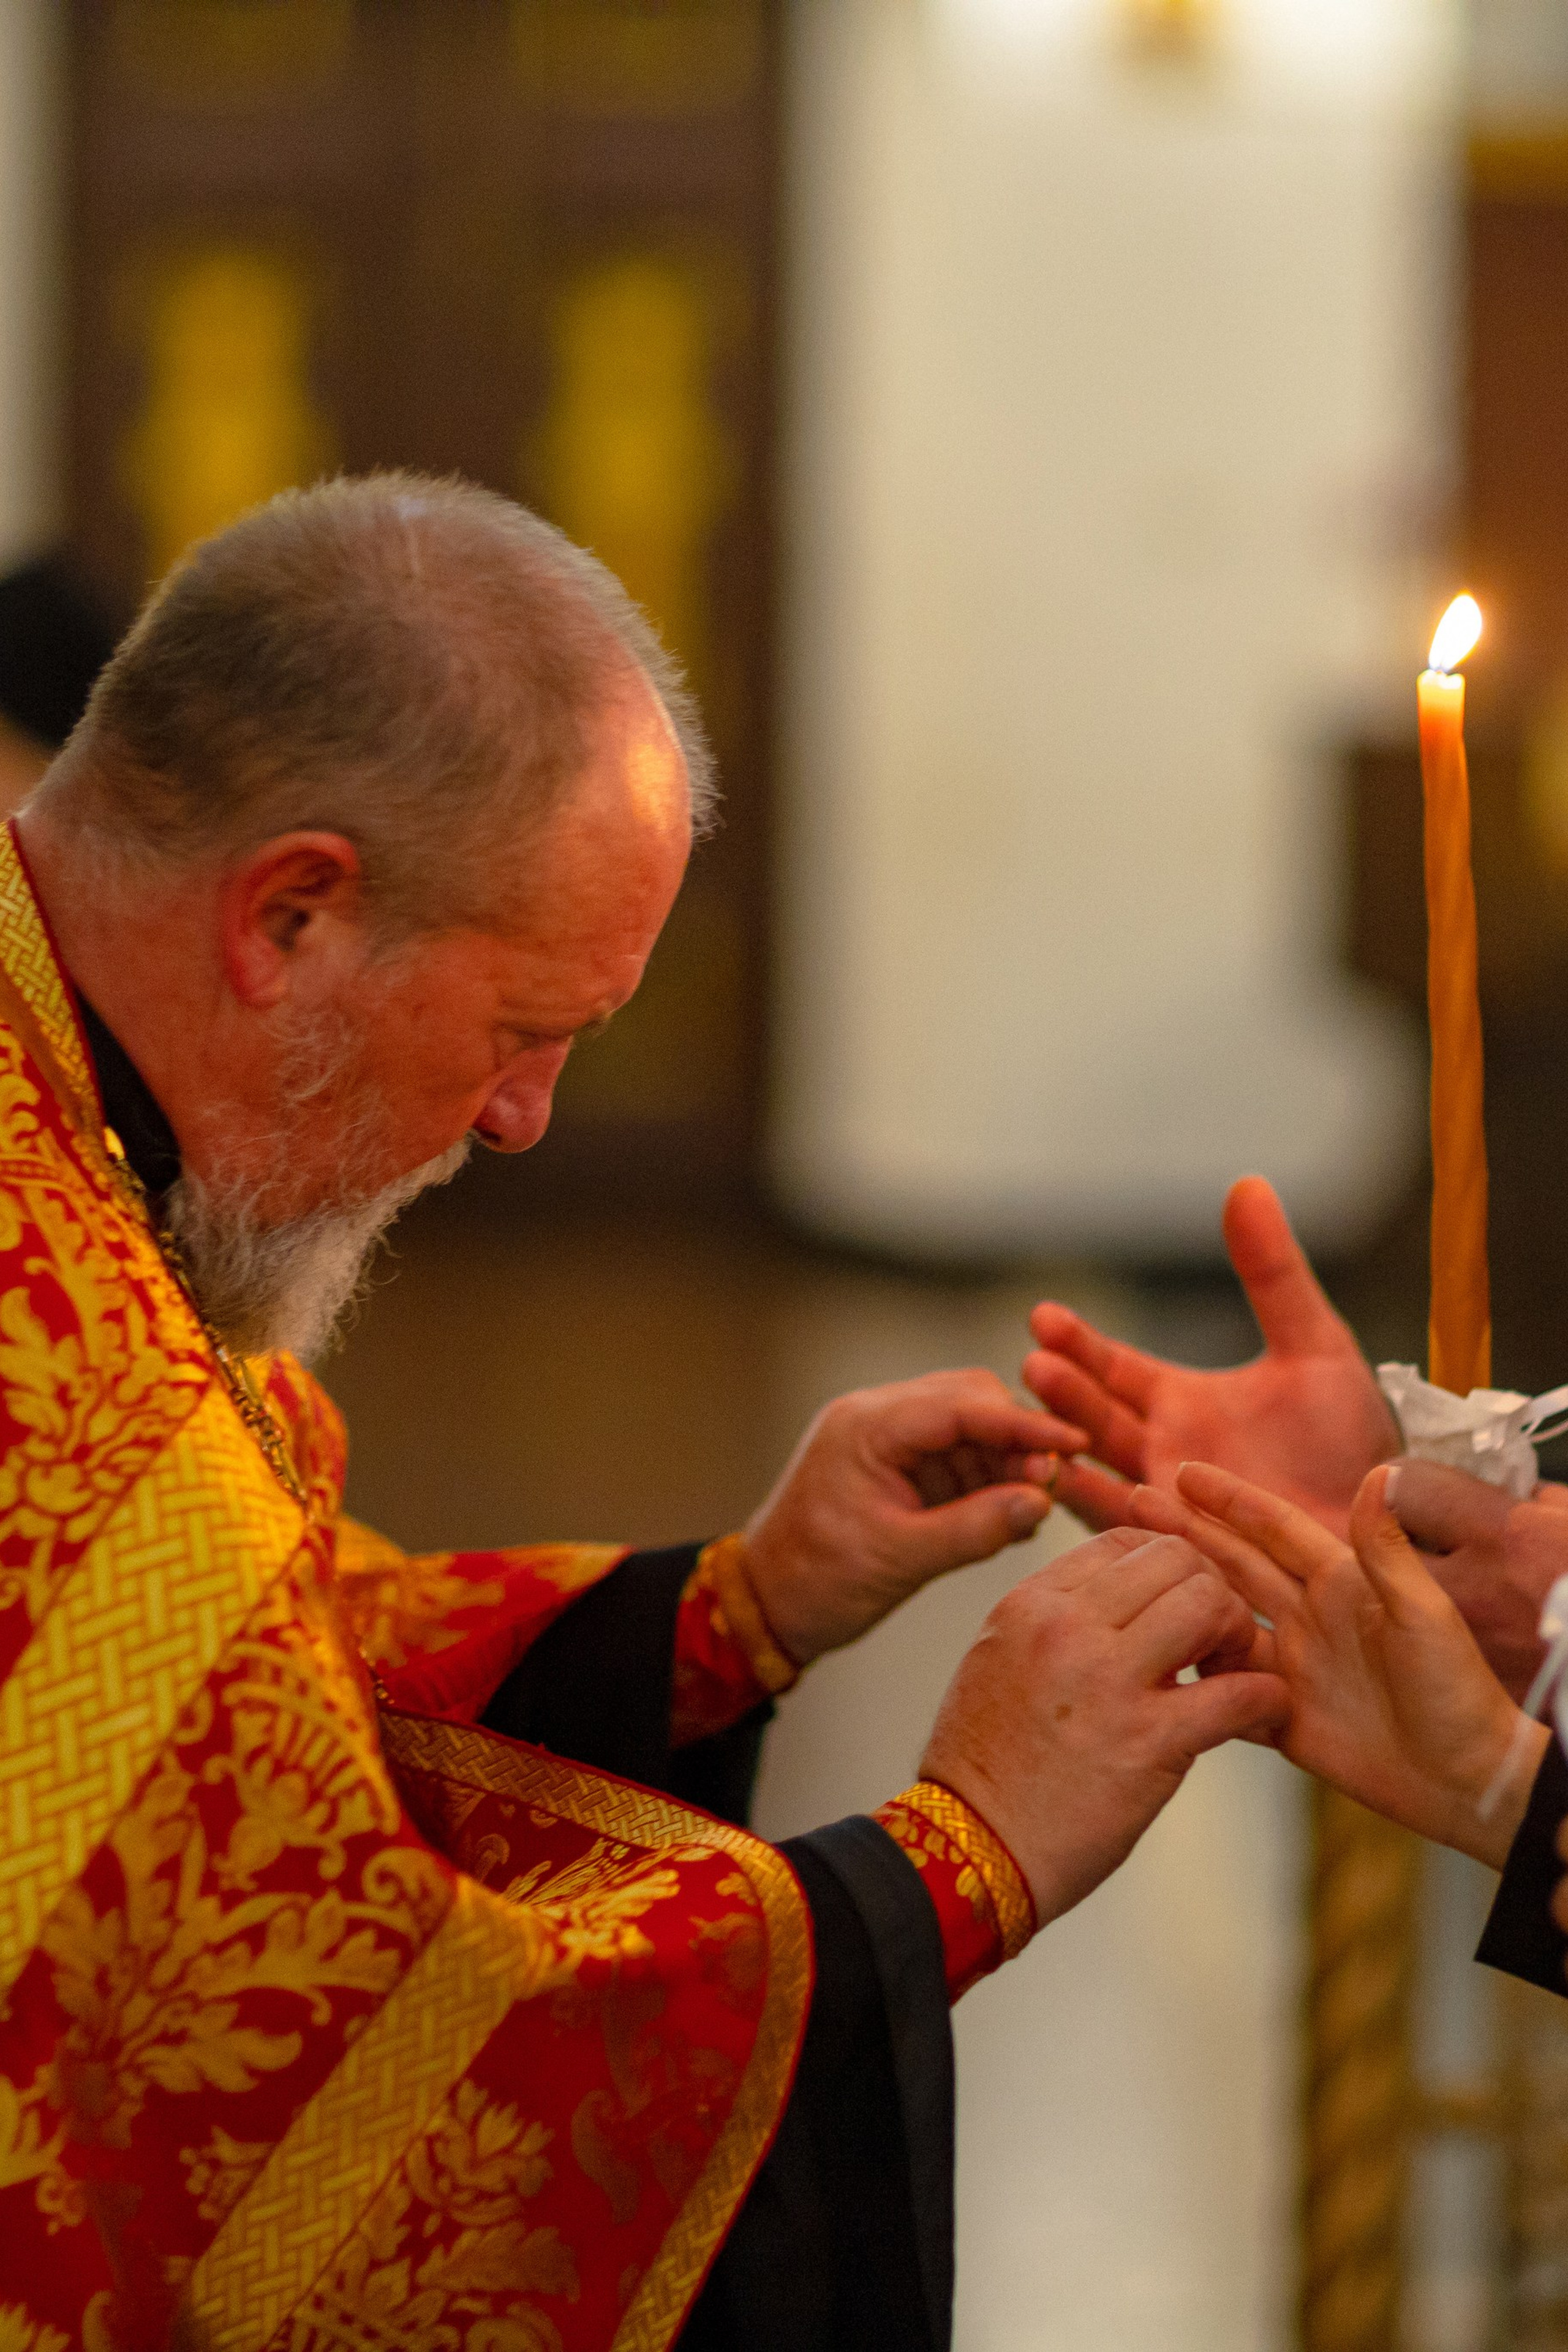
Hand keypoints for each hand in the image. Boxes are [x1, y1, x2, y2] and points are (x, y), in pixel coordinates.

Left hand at [741, 1370, 1084, 1667]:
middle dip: (1018, 1438)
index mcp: (867, 1426)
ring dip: (1006, 1460)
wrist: (765, 1602)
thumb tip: (1041, 1502)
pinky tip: (1009, 1511)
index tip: (1075, 1441)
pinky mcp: (896, 1463)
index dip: (1024, 1423)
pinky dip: (986, 1479)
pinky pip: (955, 1455)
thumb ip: (974, 1528)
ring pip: (968, 1426)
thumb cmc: (817, 1581)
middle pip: (969, 1401)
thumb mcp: (900, 1560)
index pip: (961, 1406)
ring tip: (1034, 1505)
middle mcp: (876, 1417)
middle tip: (1053, 1483)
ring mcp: (886, 1437)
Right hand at [919, 1528, 1286, 1923]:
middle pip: (1175, 1560)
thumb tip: (1113, 1601)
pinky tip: (1264, 1709)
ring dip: (1237, 1633)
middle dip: (1210, 1591)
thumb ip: (1052, 1620)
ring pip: (1209, 1604)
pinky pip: (1236, 1694)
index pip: (1125, 1542)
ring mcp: (1107, 1681)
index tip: (1178, 1605)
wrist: (970, 1848)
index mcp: (1030, 1604)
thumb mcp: (998, 1659)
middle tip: (1214, 1640)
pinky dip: (1265, 1698)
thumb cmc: (985, 1765)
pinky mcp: (1147, 1743)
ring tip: (1229, 1670)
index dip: (1169, 1565)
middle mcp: (1066, 1627)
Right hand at [1024, 1175, 1395, 1538]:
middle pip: (1095, 1417)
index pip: (1113, 1369)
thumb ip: (1274, 1272)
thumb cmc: (1351, 1436)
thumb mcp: (1316, 1343)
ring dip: (1072, 1451)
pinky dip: (1113, 1513)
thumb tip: (1248, 1183)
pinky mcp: (1190, 1553)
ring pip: (1102, 1475)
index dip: (1078, 1344)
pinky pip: (1141, 1537)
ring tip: (1047, 1430)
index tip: (1041, 1317)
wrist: (1389, 1520)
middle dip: (1063, 1392)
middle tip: (1036, 1364)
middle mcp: (1162, 1452)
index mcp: (1181, 1402)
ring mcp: (1171, 1506)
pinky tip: (1098, 1491)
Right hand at [1128, 1463, 1546, 1867]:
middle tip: (1135, 1505)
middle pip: (1235, 1566)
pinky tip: (1152, 1662)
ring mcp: (1292, 1668)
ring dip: (1180, 1602)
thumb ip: (1387, 1550)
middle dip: (1186, 1535)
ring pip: (1220, 1626)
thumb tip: (1380, 1473)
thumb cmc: (1456, 1693)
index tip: (1185, 1473)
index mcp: (1342, 1584)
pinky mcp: (1281, 1717)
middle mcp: (1310, 1619)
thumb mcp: (1423, 1615)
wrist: (1463, 1781)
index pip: (1275, 1530)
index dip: (1230, 1501)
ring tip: (1131, 1581)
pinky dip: (1193, 1678)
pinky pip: (1225, 1691)